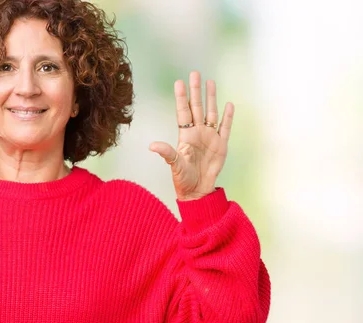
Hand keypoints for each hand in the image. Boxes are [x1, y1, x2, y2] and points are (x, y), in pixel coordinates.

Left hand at [149, 71, 233, 200]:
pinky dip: (228, 117)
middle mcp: (197, 133)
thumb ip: (166, 153)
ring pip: (211, 113)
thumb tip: (151, 146)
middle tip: (194, 73)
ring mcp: (210, 137)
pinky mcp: (221, 145)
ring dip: (211, 98)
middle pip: (197, 107)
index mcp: (185, 135)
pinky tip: (228, 104)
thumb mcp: (174, 165)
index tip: (178, 82)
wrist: (197, 190)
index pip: (183, 112)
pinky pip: (225, 128)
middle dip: (196, 91)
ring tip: (210, 82)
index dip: (181, 97)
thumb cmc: (182, 179)